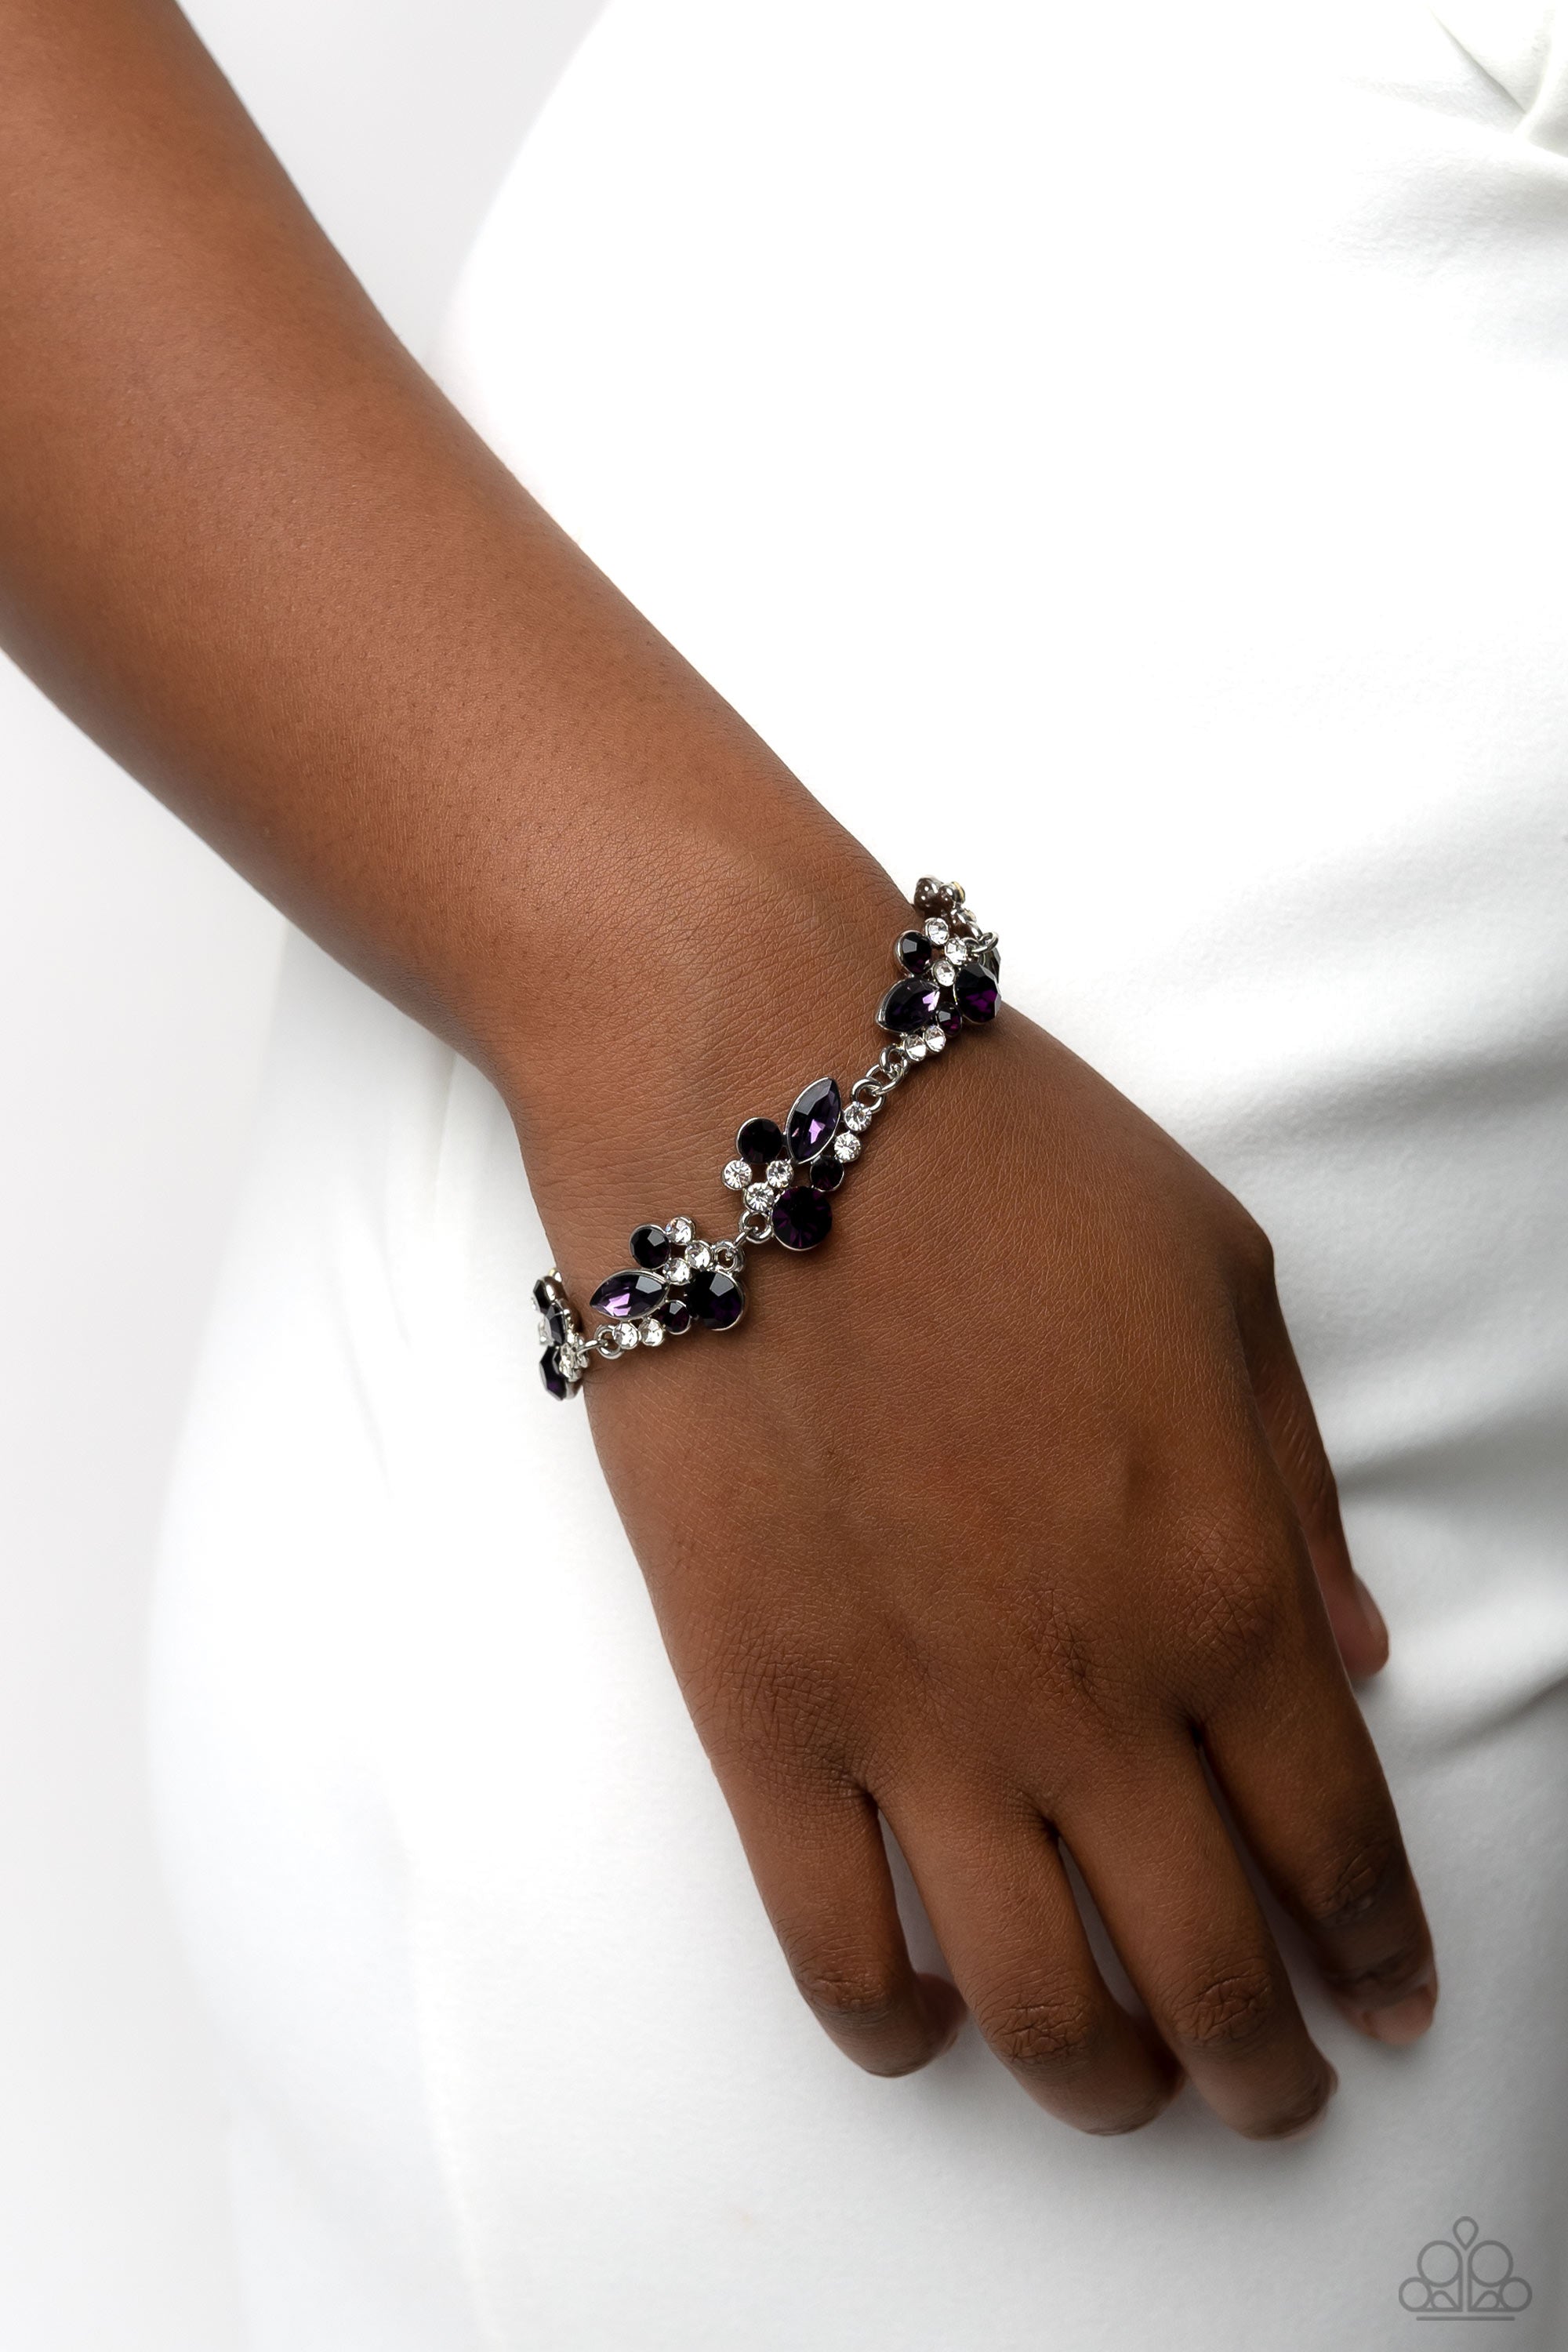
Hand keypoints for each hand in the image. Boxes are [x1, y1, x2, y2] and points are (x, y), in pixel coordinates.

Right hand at [543, 982, 1434, 2140]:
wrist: (761, 1100)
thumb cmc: (1009, 1162)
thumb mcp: (1225, 1287)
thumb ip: (1296, 1492)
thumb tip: (1359, 1662)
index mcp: (1224, 1580)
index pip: (1337, 1843)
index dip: (1376, 1954)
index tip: (1385, 2005)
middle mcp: (1089, 1689)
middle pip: (1208, 1969)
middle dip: (1263, 2071)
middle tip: (1272, 2094)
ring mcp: (915, 1718)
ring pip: (1037, 2006)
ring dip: (1101, 2085)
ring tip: (1120, 2087)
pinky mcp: (760, 1711)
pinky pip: (836, 1949)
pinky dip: (897, 2029)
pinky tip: (929, 2024)